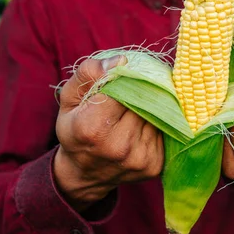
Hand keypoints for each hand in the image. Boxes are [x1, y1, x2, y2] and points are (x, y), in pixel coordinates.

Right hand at [53, 55, 163, 211]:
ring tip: (134, 109)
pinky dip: (155, 123)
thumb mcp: (69, 97)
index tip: (123, 74)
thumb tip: (122, 60)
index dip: (124, 77)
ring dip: (150, 106)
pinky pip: (164, 130)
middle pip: (142, 101)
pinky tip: (140, 126)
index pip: (121, 88)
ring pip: (157, 114)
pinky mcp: (155, 165)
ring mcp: (139, 158)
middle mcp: (118, 146)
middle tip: (132, 89)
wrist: (84, 173)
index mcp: (92, 127)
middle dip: (139, 90)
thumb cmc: (75, 128)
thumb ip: (89, 72)